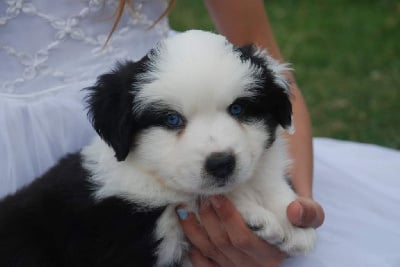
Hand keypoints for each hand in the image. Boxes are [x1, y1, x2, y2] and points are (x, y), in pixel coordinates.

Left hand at [176, 195, 323, 266]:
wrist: (285, 231)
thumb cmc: (293, 219)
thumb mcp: (310, 215)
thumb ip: (309, 212)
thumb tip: (294, 211)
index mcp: (271, 253)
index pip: (243, 238)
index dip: (227, 217)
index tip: (217, 196)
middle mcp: (252, 265)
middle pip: (223, 243)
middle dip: (208, 218)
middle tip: (201, 196)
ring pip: (209, 251)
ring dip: (194, 229)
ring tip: (185, 207)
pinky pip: (204, 264)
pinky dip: (192, 247)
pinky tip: (186, 227)